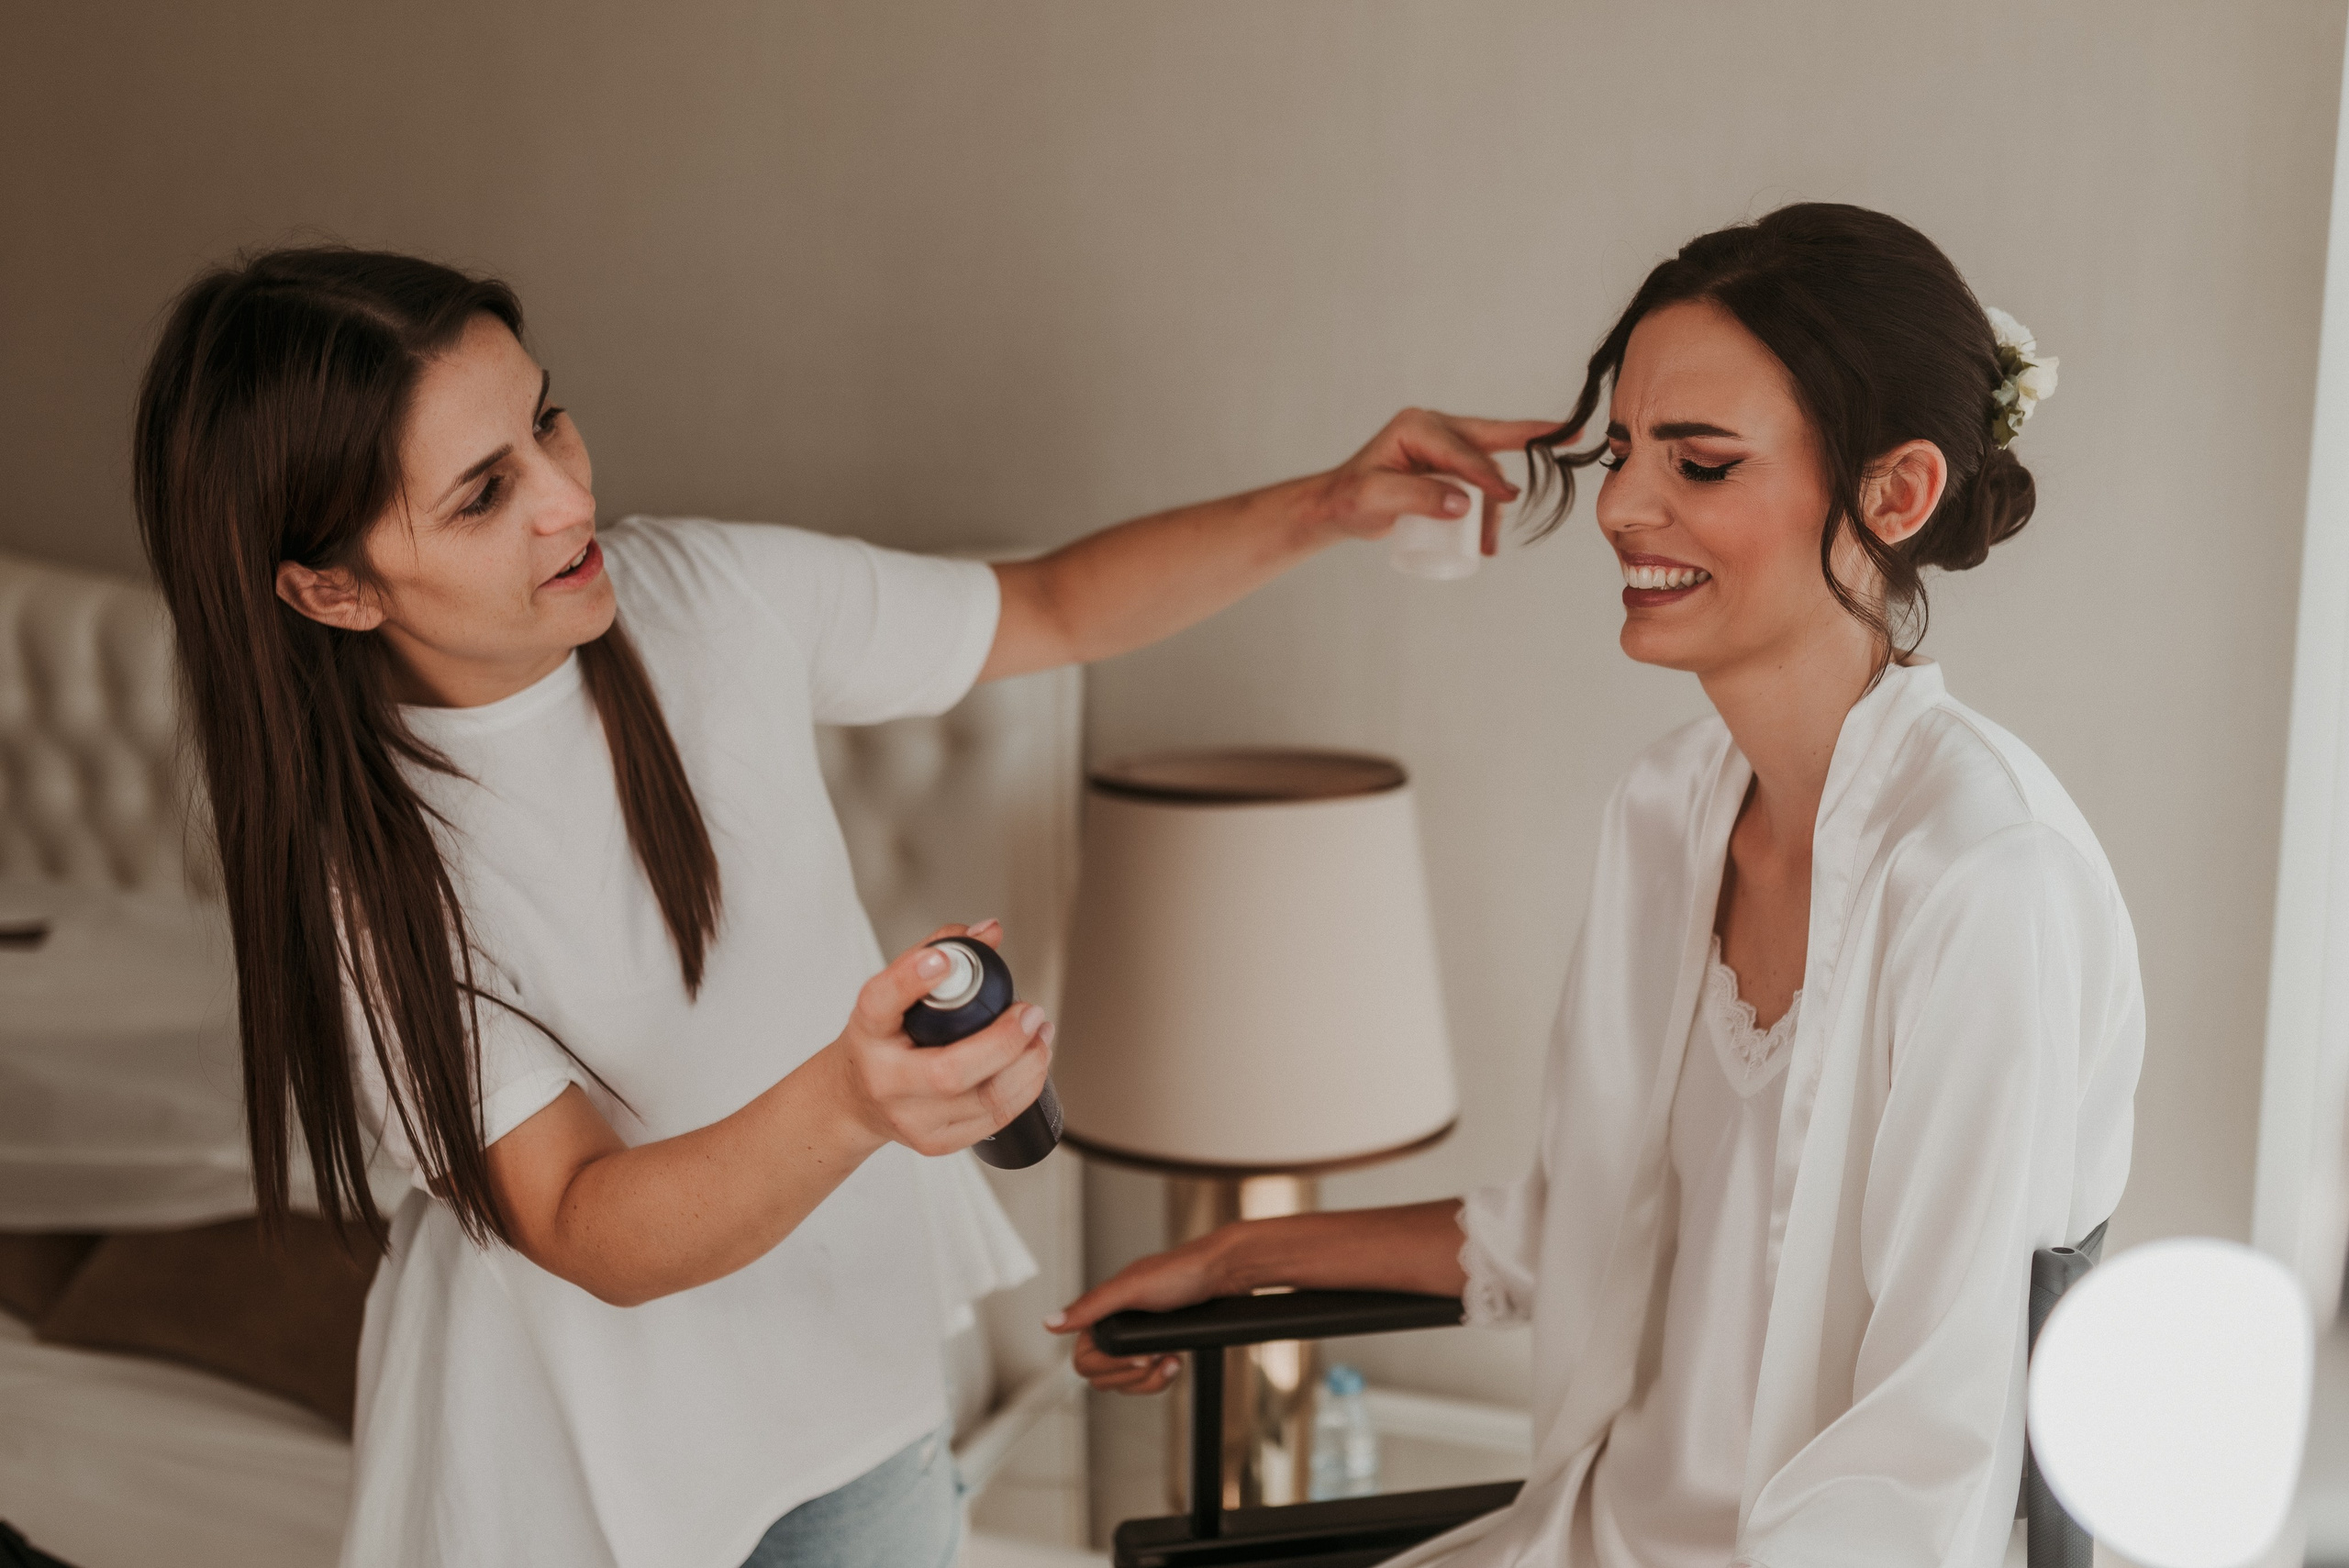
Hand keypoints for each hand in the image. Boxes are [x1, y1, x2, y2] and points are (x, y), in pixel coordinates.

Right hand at [823, 920, 1052, 1157]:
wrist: (853, 1101)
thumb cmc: (881, 1040)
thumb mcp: (893, 994)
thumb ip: (938, 952)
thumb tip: (990, 931)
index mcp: (868, 1031)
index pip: (881, 1003)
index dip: (912, 980)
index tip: (944, 960)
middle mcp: (885, 1080)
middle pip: (949, 1072)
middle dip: (1004, 1041)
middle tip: (1029, 1013)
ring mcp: (911, 1118)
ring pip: (985, 1100)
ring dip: (1027, 1064)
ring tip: (1041, 1033)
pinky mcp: (937, 1142)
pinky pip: (995, 1120)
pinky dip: (1025, 1088)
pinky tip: (1034, 1062)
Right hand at [1044, 1229, 1236, 1395]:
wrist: (1223, 1275)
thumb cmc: (1180, 1273)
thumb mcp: (1132, 1287)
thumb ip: (1091, 1306)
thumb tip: (1049, 1322)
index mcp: (1102, 1312)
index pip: (1082, 1361)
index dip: (1108, 1365)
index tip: (1138, 1355)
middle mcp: (1114, 1328)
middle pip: (1102, 1378)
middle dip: (1131, 1375)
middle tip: (1155, 1356)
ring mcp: (1136, 1341)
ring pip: (1124, 1383)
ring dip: (1149, 1379)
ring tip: (1171, 1359)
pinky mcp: (1156, 1348)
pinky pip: (1145, 1379)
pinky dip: (1161, 1377)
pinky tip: (1176, 1360)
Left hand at [1316, 409, 1571, 555]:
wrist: (1337, 508)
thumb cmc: (1349, 499)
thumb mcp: (1377, 498)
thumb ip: (1418, 497)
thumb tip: (1464, 504)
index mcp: (1415, 427)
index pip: (1460, 451)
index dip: (1485, 474)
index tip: (1507, 497)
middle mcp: (1433, 429)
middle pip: (1485, 439)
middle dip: (1523, 439)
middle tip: (1559, 438)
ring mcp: (1442, 447)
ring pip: (1484, 467)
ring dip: (1495, 503)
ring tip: (1488, 545)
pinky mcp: (1446, 467)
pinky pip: (1476, 482)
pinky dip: (1488, 507)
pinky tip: (1487, 537)